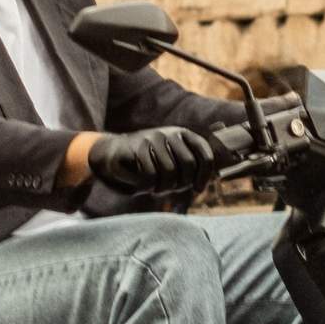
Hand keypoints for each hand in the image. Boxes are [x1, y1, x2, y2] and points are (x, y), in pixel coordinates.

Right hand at [86, 124, 217, 195]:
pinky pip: (150, 176)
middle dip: (181, 184)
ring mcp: (152, 138)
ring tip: (156, 188)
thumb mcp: (170, 160)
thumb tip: (212, 179)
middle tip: (170, 190)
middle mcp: (169, 133)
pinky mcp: (135, 148)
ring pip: (169, 172)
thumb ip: (190, 167)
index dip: (205, 175)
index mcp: (183, 135)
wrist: (111, 154)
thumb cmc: (147, 163)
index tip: (198, 189)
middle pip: (188, 165)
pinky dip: (148, 187)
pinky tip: (143, 186)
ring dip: (163, 188)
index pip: (205, 154)